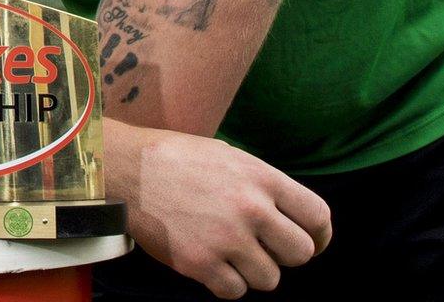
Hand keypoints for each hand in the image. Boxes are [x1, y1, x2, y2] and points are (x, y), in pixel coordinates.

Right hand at [106, 120, 331, 297]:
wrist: (123, 168)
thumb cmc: (173, 158)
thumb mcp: (228, 155)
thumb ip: (262, 184)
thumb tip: (288, 215)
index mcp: (261, 177)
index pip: (318, 216)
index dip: (320, 235)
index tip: (311, 242)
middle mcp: (250, 208)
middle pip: (301, 253)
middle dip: (284, 255)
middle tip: (262, 248)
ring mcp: (225, 238)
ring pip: (270, 279)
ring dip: (253, 271)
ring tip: (230, 255)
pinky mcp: (199, 262)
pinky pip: (235, 291)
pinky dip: (225, 283)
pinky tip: (210, 264)